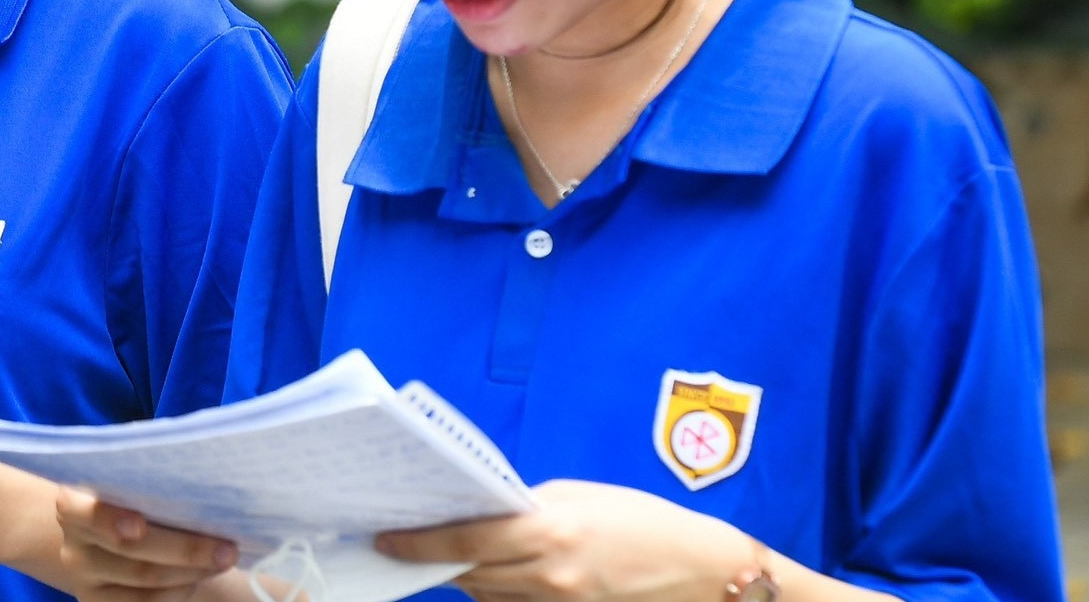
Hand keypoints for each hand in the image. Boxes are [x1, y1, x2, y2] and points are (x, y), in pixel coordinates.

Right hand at [56, 486, 238, 600]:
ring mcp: (86, 581)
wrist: (97, 539)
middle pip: (132, 552)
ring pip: (146, 581)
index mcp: (72, 505)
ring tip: (223, 559)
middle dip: (186, 550)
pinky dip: (180, 591)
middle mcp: (74, 546)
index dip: (110, 521)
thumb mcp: (125, 484)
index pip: (86, 512)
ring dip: (192, 572)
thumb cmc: (124, 500)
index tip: (138, 527)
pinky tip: (200, 575)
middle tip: (227, 548)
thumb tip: (203, 484)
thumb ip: (148, 484)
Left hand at [375, 480, 758, 601]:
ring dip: (465, 578)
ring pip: (488, 597)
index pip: (464, 543)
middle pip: (468, 575)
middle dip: (434, 560)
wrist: (703, 574)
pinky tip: (493, 577)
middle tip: (401, 542)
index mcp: (549, 533)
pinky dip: (498, 595)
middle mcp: (549, 577)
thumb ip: (527, 508)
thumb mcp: (581, 497)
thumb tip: (482, 514)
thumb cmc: (645, 522)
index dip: (417, 544)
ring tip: (444, 557)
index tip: (385, 539)